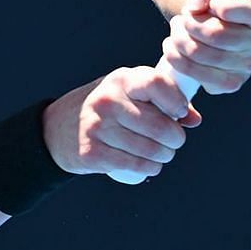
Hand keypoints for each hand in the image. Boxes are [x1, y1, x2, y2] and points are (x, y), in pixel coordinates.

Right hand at [44, 66, 202, 178]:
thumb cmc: (106, 110)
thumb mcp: (129, 94)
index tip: (179, 113)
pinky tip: (146, 164)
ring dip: (163, 157)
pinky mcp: (92, 152)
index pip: (157, 84)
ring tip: (157, 153)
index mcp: (120, 81)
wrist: (58, 128)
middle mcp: (107, 101)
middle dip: (175, 140)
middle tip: (171, 141)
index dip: (176, 101)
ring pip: (153, 151)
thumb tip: (193, 119)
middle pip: (162, 127)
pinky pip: (138, 166)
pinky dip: (150, 168)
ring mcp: (97, 127)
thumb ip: (163, 100)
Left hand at [161, 0, 250, 95]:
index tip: (212, 3)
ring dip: (179, 38)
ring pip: (202, 53)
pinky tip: (174, 46)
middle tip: (184, 17)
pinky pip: (196, 74)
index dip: (226, 7)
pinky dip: (176, 58)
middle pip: (218, 35)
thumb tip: (195, 7)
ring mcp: (249, 65)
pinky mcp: (230, 82)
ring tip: (177, 28)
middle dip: (191, 23)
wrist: (209, 23)